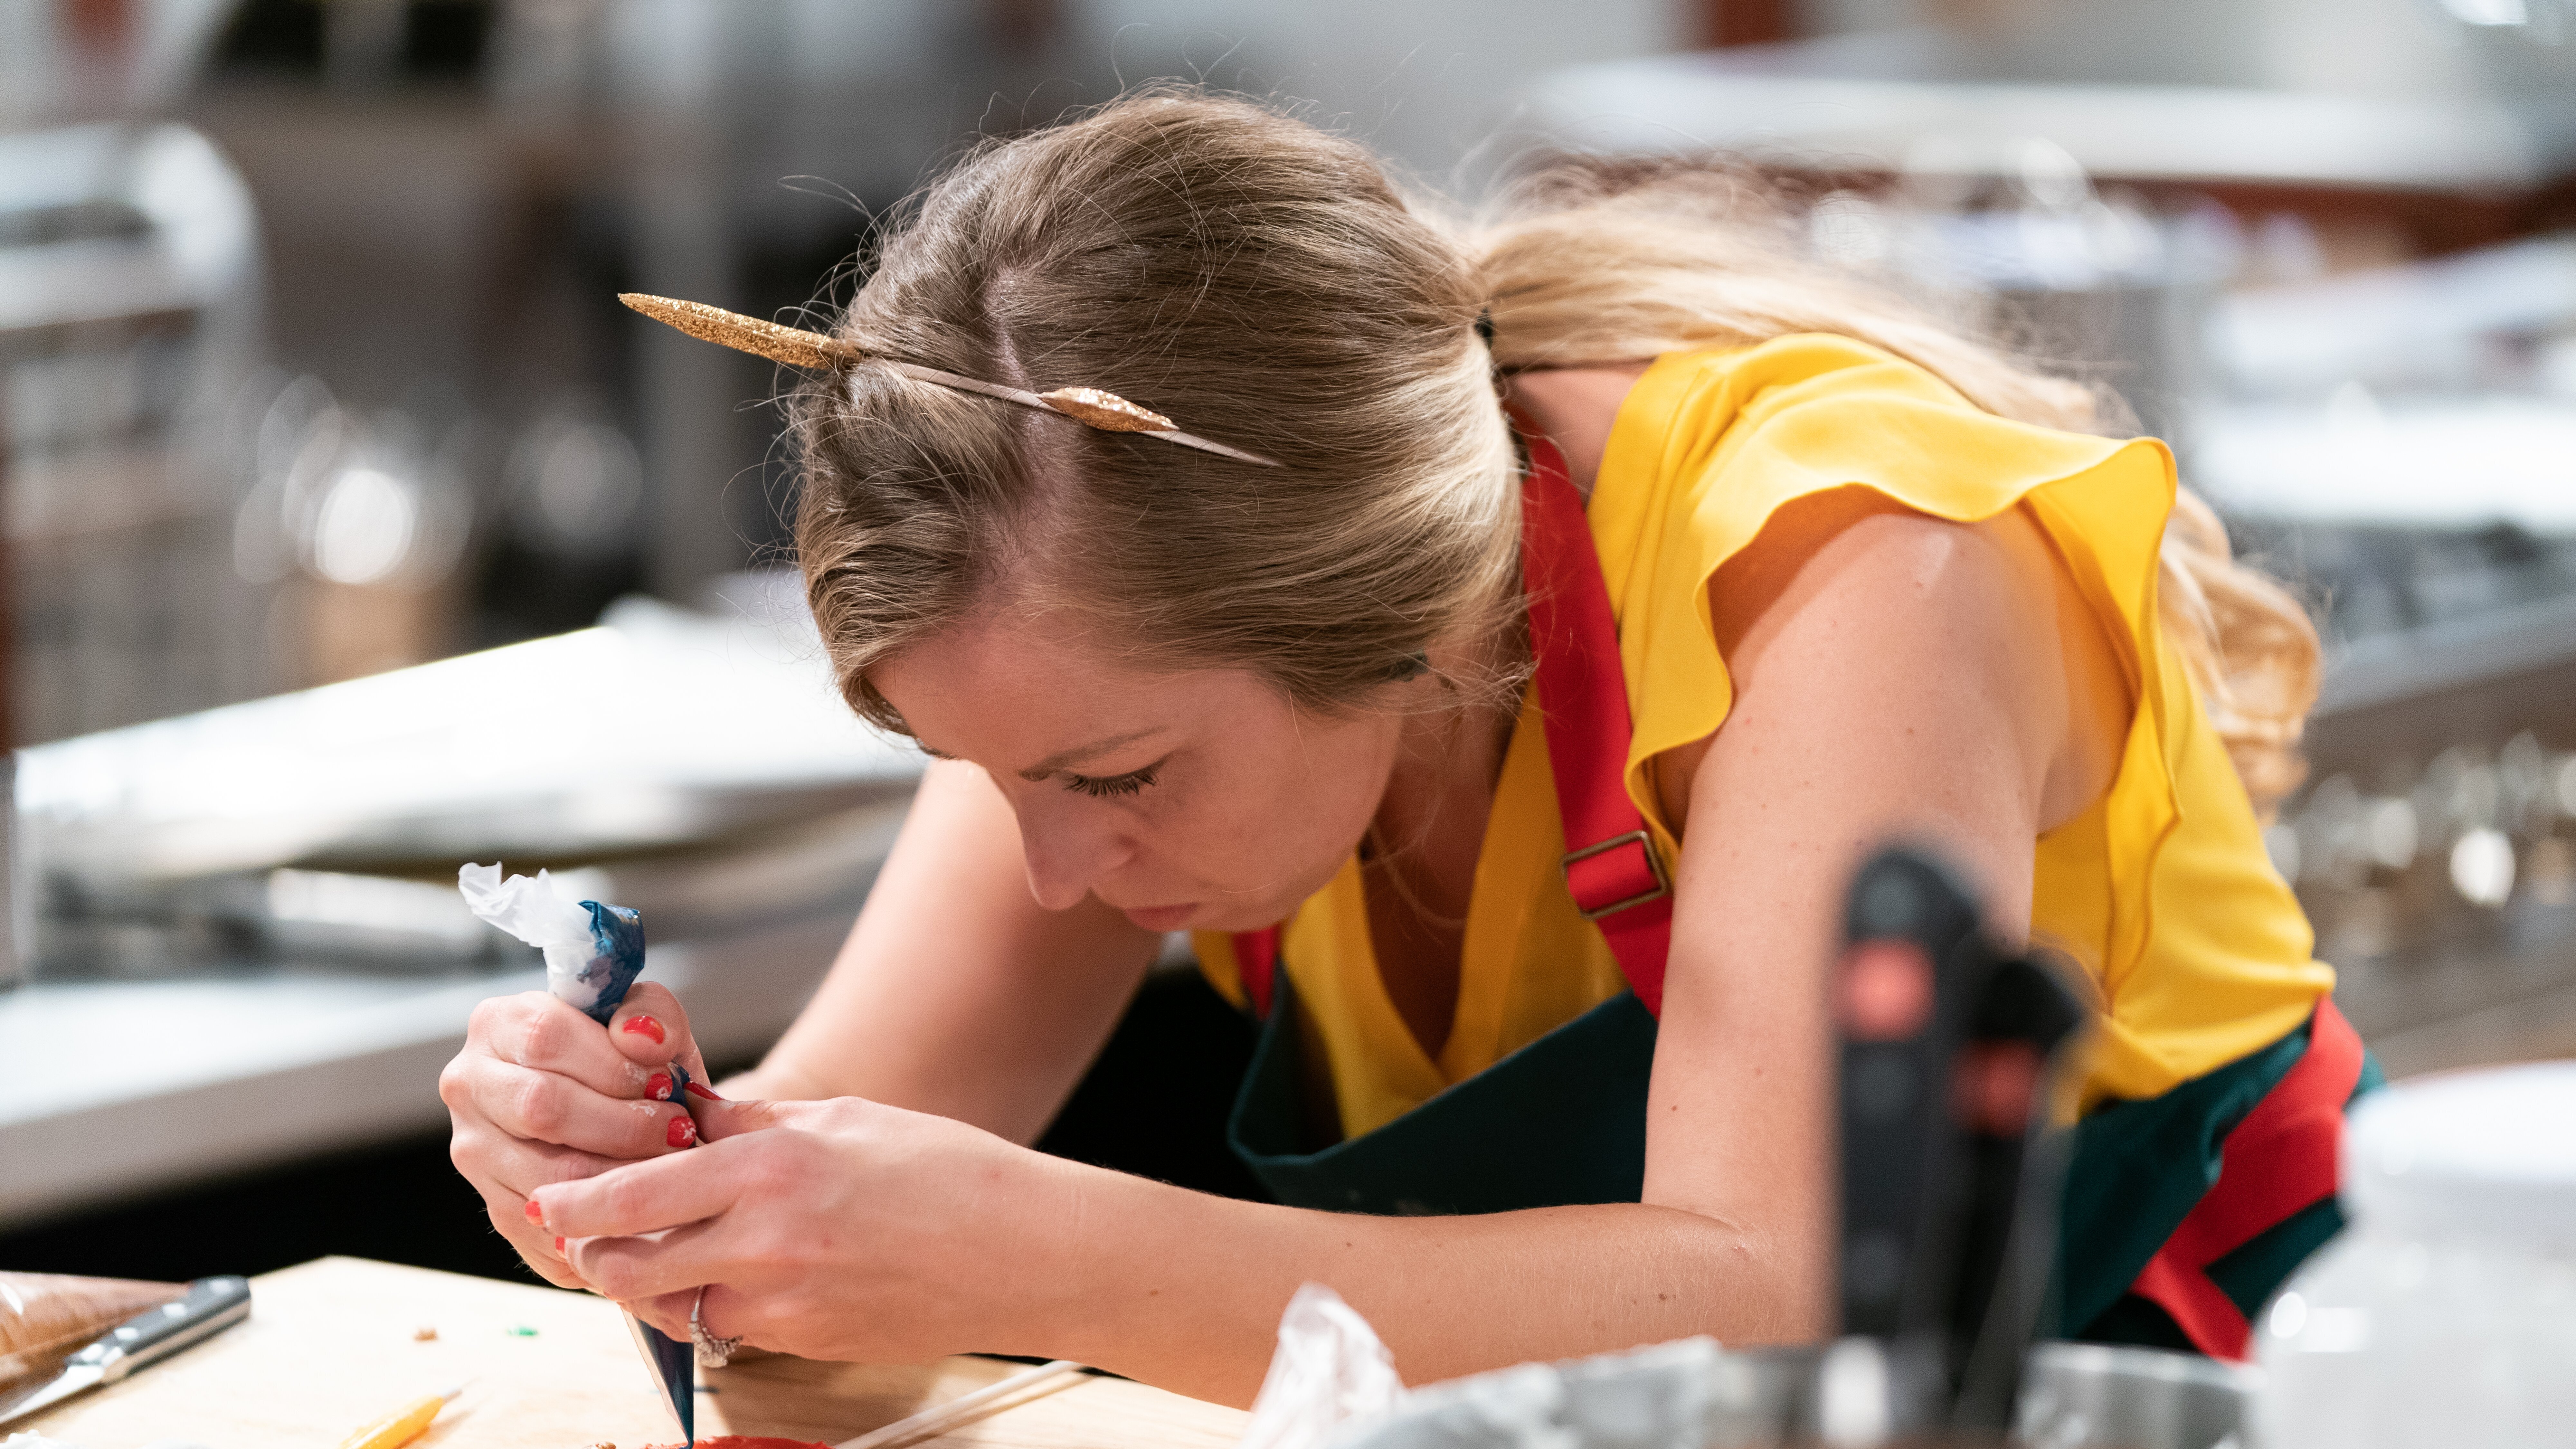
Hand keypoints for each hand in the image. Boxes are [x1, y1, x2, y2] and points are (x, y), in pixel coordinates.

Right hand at [439, 983, 710, 1287]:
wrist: (622, 1121)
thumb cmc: (632, 1066)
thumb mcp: (649, 1026)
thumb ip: (651, 1014)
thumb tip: (644, 1040)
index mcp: (497, 1023)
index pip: (545, 1037)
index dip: (613, 1065)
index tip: (664, 1084)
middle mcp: (470, 1085)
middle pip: (541, 1108)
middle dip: (623, 1124)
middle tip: (677, 1132)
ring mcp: (475, 1151)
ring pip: (549, 1174)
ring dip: (622, 1175)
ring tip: (669, 1167)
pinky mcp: (496, 1207)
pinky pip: (554, 1224)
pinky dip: (609, 1218)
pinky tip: (646, 1204)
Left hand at [527, 1094, 1081, 1361]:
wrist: (1023, 1252)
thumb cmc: (946, 1172)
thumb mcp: (842, 1120)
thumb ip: (752, 1121)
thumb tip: (685, 1113)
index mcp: (772, 1167)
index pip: (635, 1194)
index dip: (578, 1202)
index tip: (550, 1200)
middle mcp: (768, 1239)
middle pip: (630, 1266)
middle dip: (601, 1254)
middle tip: (599, 1235)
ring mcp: (785, 1302)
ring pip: (674, 1306)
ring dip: (661, 1284)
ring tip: (684, 1251)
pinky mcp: (805, 1342)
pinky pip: (732, 1330)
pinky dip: (723, 1307)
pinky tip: (758, 1276)